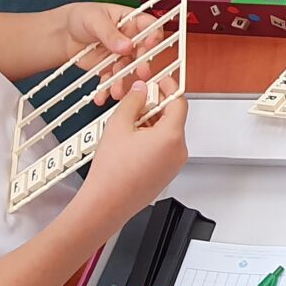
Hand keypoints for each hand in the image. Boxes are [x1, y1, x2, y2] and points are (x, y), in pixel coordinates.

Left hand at [62, 2, 169, 103]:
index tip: (150, 45)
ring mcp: (121, 56)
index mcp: (131, 21)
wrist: (63, 34)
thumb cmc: (81, 17)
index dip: (154, 36)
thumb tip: (126, 45)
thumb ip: (110, 33)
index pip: (150, 27)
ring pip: (128, 71)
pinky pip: (112, 80)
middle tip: (141, 72)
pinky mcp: (110, 69)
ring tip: (116, 90)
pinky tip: (101, 96)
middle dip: (142, 64)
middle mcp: (130, 40)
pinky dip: (107, 89)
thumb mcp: (94, 20)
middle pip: (143, 53)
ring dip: (123, 82)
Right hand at [80, 78, 188, 215]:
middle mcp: (178, 151)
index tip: (159, 82)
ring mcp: (174, 165)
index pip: (179, 102)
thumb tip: (140, 90)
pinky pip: (164, 149)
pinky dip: (152, 140)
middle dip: (155, 107)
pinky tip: (131, 142)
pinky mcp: (166, 174)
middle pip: (173, 118)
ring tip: (128, 126)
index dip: (169, 88)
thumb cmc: (112, 172)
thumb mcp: (118, 125)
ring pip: (168, 134)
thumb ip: (132, 101)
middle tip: (137, 102)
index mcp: (171, 137)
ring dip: (152, 124)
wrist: (106, 204)